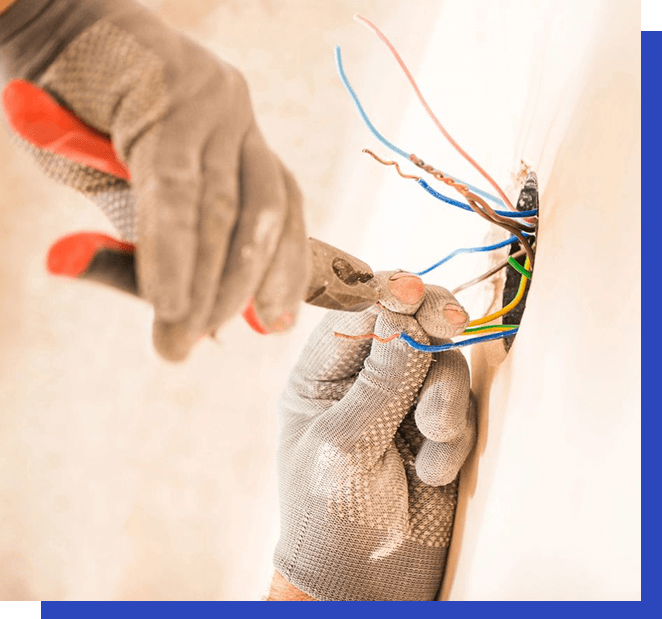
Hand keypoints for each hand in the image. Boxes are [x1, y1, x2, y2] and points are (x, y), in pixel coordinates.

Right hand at [0, 0, 307, 359]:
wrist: (46, 40)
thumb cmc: (88, 123)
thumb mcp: (127, 196)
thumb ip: (156, 246)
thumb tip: (177, 314)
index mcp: (243, 142)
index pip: (283, 210)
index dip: (286, 268)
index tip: (278, 322)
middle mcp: (238, 120)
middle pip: (259, 214)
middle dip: (234, 287)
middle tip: (201, 339)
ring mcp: (211, 103)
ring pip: (221, 207)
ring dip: (203, 278)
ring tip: (180, 329)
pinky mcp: (171, 94)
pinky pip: (174, 187)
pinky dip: (170, 248)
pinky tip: (166, 294)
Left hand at [273, 288, 476, 600]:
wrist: (369, 582)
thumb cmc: (332, 516)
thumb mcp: (346, 444)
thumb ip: (382, 379)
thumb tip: (412, 315)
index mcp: (319, 378)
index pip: (353, 317)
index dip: (385, 296)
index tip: (416, 290)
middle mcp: (360, 382)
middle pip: (404, 327)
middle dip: (428, 327)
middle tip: (453, 321)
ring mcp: (402, 403)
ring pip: (440, 364)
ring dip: (443, 402)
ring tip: (431, 442)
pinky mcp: (437, 428)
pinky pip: (461, 405)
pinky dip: (454, 438)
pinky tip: (432, 474)